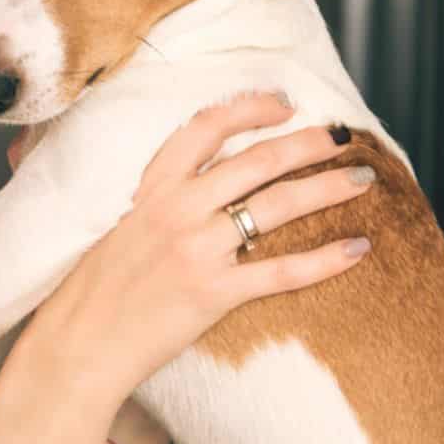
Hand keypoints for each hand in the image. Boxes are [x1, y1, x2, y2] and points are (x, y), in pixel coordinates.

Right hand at [23, 92, 371, 403]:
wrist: (80, 342)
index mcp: (153, 187)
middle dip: (307, 143)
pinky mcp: (214, 292)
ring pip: (277, 206)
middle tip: (342, 136)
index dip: (251, 107)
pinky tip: (358, 248)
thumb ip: (160, 197)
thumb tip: (203, 178)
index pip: (206, 126)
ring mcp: (197, 249)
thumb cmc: (97, 286)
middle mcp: (177, 208)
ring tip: (362, 179)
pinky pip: (281, 270)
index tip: (285, 102)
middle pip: (256, 161)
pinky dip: (325, 259)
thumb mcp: (122, 223)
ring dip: (327, 188)